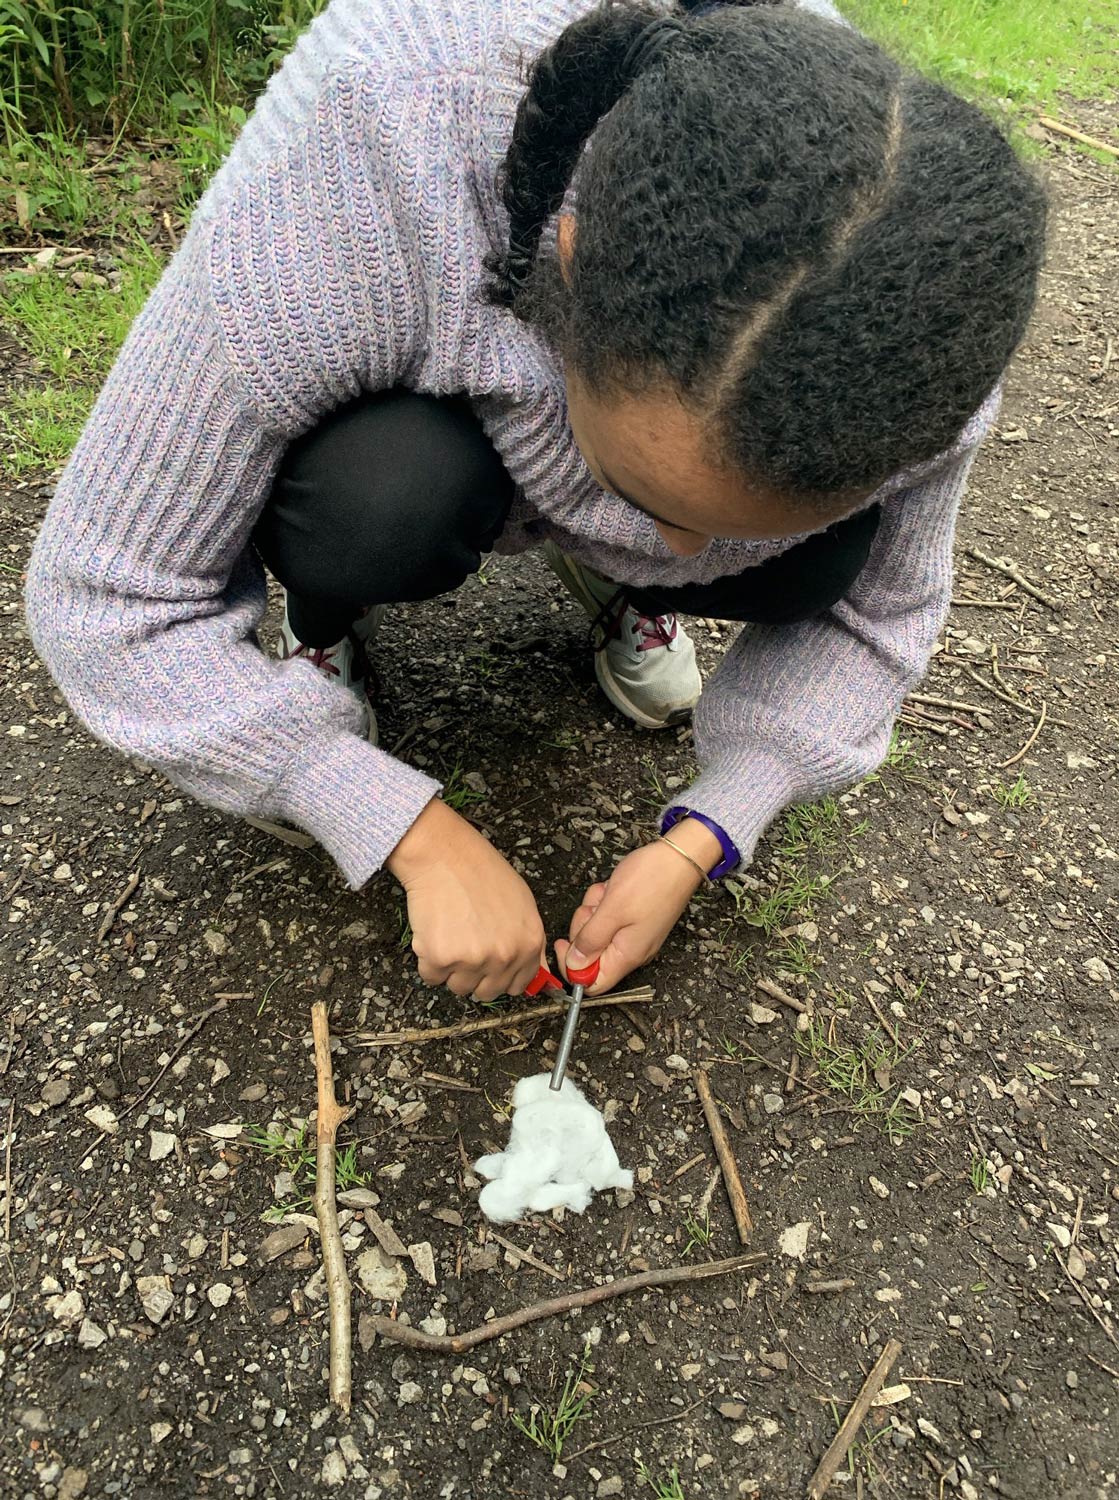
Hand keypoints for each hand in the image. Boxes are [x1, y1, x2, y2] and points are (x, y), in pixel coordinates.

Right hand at [386, 800, 545, 1000]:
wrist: (445, 855)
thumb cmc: (482, 873)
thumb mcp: (523, 904)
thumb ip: (531, 943)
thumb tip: (536, 974)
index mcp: (529, 943)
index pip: (518, 986)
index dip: (500, 976)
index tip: (490, 967)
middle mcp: (504, 956)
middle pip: (486, 992)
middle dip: (474, 975)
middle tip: (465, 945)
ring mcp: (473, 959)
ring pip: (457, 987)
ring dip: (450, 968)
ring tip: (450, 933)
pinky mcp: (440, 958)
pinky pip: (430, 976)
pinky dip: (428, 960)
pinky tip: (435, 932)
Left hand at [554, 821, 720, 992]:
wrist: (680, 857)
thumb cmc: (652, 880)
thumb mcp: (612, 910)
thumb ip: (590, 940)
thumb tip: (574, 966)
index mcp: (627, 955)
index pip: (592, 983)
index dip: (572, 968)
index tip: (563, 943)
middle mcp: (631, 949)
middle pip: (590, 954)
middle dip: (583, 928)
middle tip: (593, 908)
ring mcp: (632, 933)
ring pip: (596, 930)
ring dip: (593, 909)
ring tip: (606, 894)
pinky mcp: (633, 917)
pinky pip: (606, 916)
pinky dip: (603, 901)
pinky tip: (612, 889)